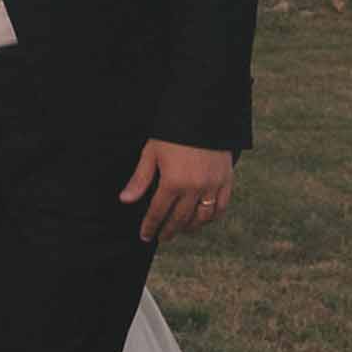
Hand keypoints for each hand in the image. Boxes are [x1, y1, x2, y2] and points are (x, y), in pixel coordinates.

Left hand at [119, 140, 234, 245]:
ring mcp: (212, 186)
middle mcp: (194, 189)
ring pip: (202, 218)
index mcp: (173, 182)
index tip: (145, 236)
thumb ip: (140, 179)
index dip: (150, 226)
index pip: (158, 212)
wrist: (204, 114)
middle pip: (180, 219)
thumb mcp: (152, 152)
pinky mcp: (226, 180)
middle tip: (162, 237)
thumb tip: (125, 200)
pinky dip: (211, 217)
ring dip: (190, 228)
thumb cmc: (174, 133)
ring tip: (181, 230)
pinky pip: (221, 207)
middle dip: (169, 231)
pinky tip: (203, 219)